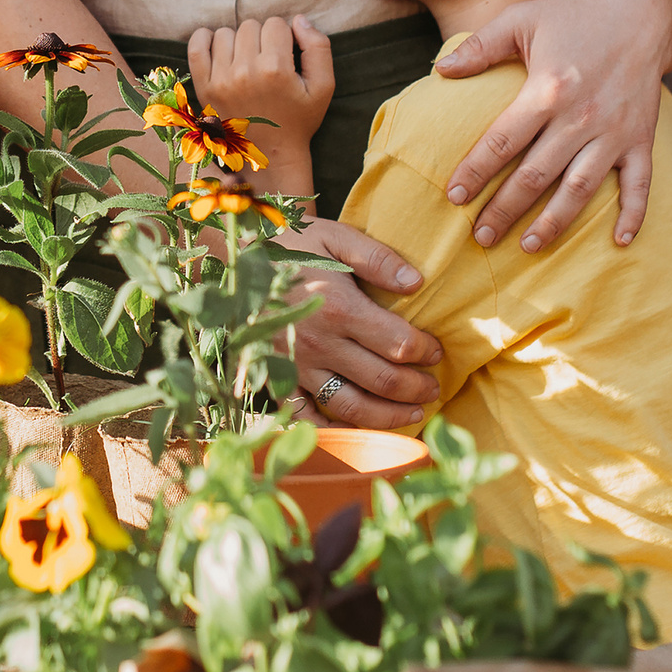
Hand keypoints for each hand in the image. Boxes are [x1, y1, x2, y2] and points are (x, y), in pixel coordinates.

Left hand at [188, 15, 333, 148]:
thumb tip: (298, 19)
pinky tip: (219, 47)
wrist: (272, 155)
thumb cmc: (299, 119)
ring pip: (226, 33)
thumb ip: (318, 47)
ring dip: (238, 42)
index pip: (276, 24)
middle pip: (251, 26)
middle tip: (268, 61)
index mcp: (275, 70)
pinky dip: (206, 39)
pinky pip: (197, 47)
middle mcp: (245, 73)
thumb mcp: (324, 86)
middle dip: (262, 38)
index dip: (284, 36)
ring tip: (248, 62)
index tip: (286, 55)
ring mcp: (221, 80)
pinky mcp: (204, 88)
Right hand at [281, 219, 439, 430]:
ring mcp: (297, 365)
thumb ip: (376, 258)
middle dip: (417, 388)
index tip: (437, 351)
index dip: (426, 351)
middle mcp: (320, 344)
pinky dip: (332, 433)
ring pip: (351, 406)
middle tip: (434, 387)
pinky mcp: (276, 377)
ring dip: (388, 416)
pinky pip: (305, 416)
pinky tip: (357, 434)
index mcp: (339, 308)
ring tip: (414, 413)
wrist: (234, 258)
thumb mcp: (334, 237)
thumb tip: (417, 282)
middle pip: (382, 381)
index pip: (399, 343)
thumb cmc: (290, 245)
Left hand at [432, 0, 671, 251]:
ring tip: (527, 245)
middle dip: (504, 210)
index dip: (475, 171)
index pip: (502, 141)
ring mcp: (614, 132)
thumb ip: (480, 46)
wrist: (641, 11)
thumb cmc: (572, 15)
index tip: (453, 196)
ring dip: (554, 222)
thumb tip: (439, 70)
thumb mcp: (522, 19)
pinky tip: (619, 242)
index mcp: (548, 89)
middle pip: (535, 175)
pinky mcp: (641, 138)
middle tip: (481, 237)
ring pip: (580, 189)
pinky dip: (633, 215)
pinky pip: (640, 183)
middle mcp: (581, 117)